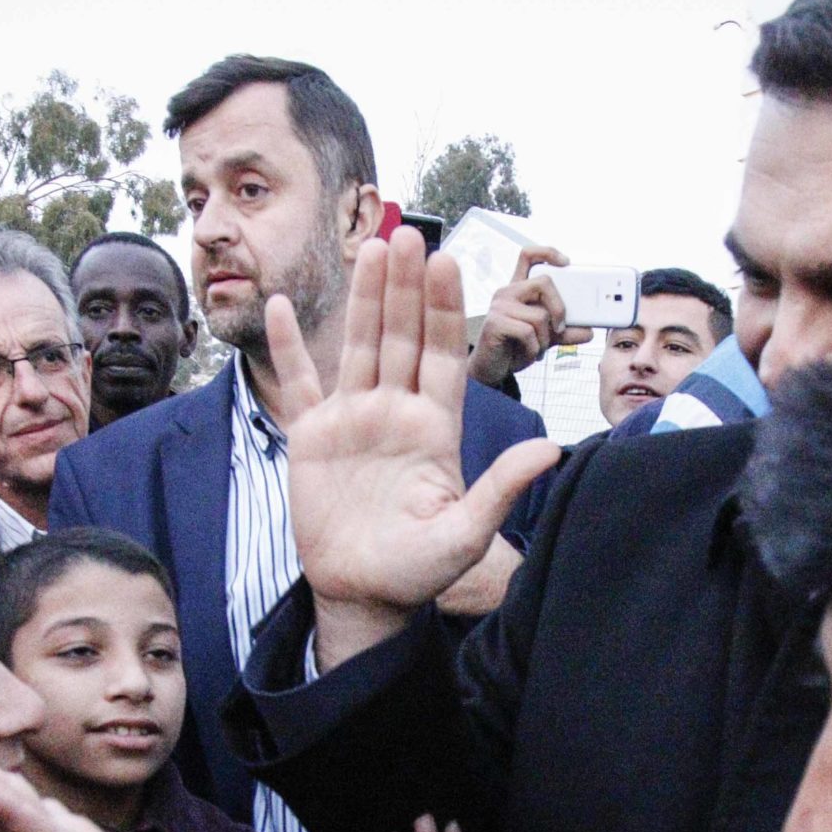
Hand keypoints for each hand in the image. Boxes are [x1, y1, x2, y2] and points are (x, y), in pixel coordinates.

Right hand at [268, 231, 561, 669]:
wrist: (362, 595)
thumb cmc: (418, 570)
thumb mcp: (466, 534)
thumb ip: (501, 488)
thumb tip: (552, 450)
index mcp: (434, 427)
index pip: (442, 355)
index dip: (444, 310)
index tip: (447, 263)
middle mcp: (395, 412)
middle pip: (401, 338)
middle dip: (406, 288)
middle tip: (410, 235)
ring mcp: (353, 420)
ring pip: (358, 346)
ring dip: (363, 300)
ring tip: (369, 249)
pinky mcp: (311, 437)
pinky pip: (299, 384)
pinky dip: (288, 348)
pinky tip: (279, 307)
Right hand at [468, 246, 589, 390]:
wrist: (492, 370)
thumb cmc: (515, 348)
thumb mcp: (545, 338)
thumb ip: (565, 332)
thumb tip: (589, 331)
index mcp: (519, 290)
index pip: (529, 256)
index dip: (548, 252)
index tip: (567, 262)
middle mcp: (508, 292)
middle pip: (544, 282)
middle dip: (560, 308)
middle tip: (560, 328)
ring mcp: (499, 306)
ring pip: (540, 314)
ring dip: (546, 339)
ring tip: (537, 348)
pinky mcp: (495, 323)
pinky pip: (528, 332)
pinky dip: (534, 348)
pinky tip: (528, 354)